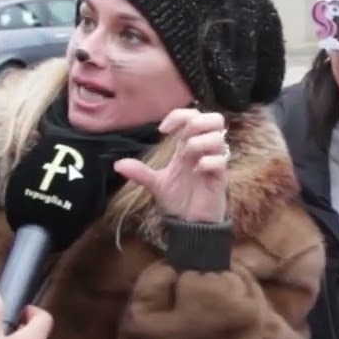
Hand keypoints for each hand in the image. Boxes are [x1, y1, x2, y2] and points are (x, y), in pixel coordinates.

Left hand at [113, 108, 227, 222]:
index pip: (191, 115)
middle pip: (214, 119)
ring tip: (189, 159)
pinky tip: (196, 172)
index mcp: (188, 146)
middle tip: (184, 140)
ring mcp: (214, 161)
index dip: (178, 116)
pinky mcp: (221, 177)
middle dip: (198, 123)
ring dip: (200, 143)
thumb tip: (117, 165)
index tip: (162, 131)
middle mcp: (203, 150)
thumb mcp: (156, 184)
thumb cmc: (177, 200)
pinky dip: (207, 162)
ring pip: (219, 137)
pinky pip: (221, 160)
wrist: (190, 223)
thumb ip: (140, 172)